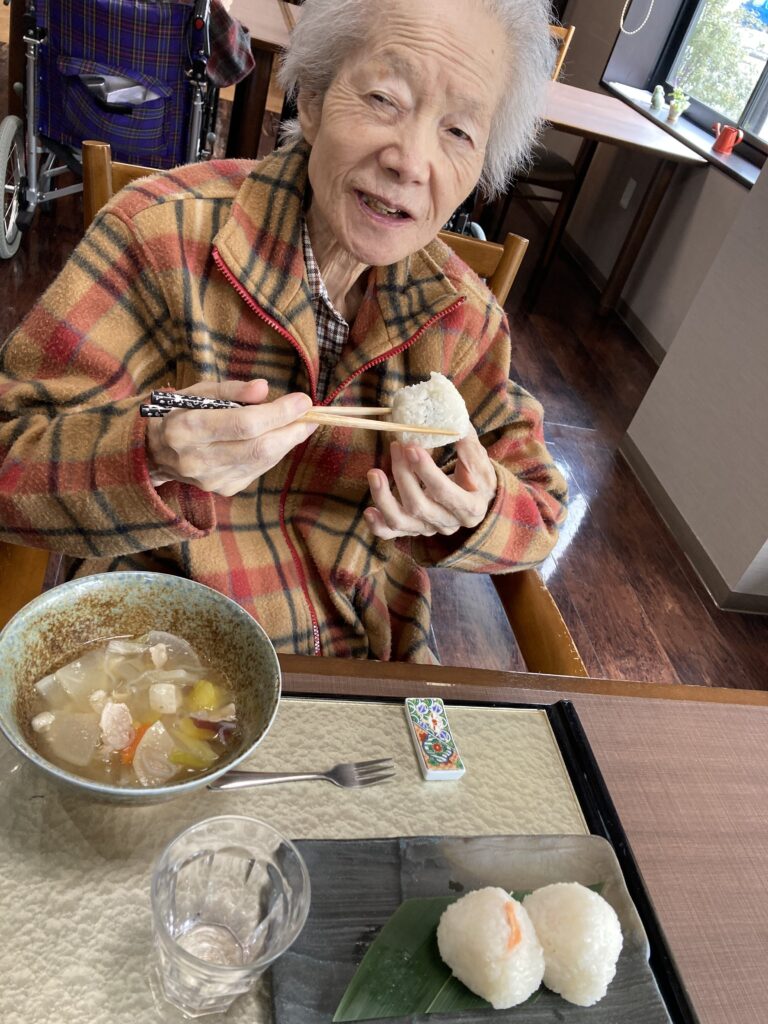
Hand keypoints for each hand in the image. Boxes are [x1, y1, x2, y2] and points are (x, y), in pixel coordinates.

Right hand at [145, 379, 316, 495]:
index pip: (243, 424)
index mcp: (187, 429)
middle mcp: (197, 460)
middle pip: (258, 448)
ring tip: (300, 423)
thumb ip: (231, 390)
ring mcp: (211, 480)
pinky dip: (273, 452)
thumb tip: (265, 389)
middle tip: (311, 414)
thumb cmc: (178, 413)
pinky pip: (258, 470)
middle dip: (291, 430)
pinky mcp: (223, 489)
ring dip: (287, 441)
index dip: (278, 413)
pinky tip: (278, 438)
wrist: (152, 452)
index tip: (304, 400)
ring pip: (262, 462)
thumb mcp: (197, 391)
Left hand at [364, 429, 496, 539]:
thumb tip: (452, 421)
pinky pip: (390, 533)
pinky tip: (368, 510)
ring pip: (400, 521)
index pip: (446, 493)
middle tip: (397, 446)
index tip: (412, 447)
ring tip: (374, 472)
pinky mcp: (412, 530)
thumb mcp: (481, 462)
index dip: (427, 472)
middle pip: (419, 505)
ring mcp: (427, 529)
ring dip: (383, 497)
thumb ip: (468, 444)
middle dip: (403, 474)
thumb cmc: (478, 479)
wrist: (477, 503)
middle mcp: (448, 523)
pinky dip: (377, 524)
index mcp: (470, 508)